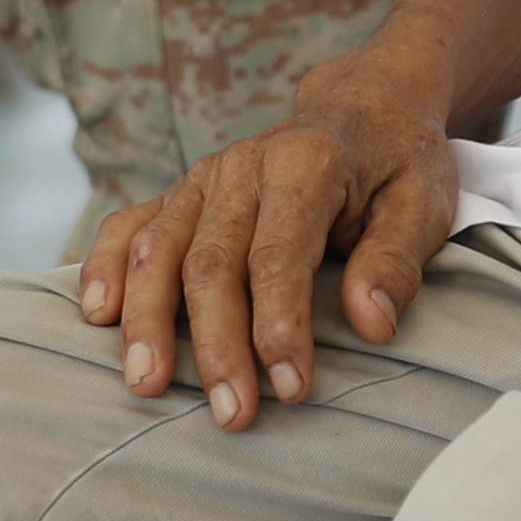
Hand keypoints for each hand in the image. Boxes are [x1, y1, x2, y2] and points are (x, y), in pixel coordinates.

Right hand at [72, 63, 462, 428]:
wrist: (362, 107)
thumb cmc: (395, 162)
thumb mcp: (423, 202)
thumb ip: (396, 260)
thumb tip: (371, 324)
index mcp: (306, 163)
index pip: (280, 255)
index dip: (280, 325)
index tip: (291, 387)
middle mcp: (243, 167)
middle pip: (212, 263)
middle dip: (216, 344)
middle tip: (229, 413)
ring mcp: (203, 178)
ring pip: (161, 250)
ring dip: (148, 319)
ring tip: (144, 382)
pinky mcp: (182, 193)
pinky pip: (129, 226)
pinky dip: (105, 266)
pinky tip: (97, 313)